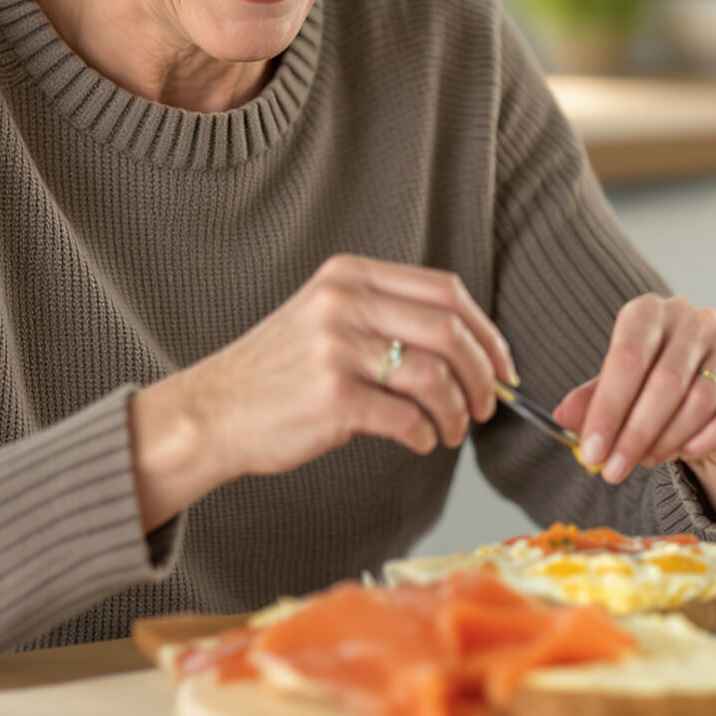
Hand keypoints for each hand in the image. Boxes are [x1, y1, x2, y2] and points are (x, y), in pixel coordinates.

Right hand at [129, 255, 516, 527]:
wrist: (211, 411)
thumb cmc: (277, 373)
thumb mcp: (326, 317)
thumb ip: (386, 316)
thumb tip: (470, 350)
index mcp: (350, 275)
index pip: (447, 290)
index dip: (487, 331)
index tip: (503, 364)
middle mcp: (345, 303)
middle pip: (450, 330)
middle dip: (484, 374)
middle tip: (488, 405)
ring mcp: (337, 348)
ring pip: (435, 376)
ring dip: (456, 411)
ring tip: (451, 430)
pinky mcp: (332, 398)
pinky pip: (406, 417)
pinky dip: (424, 434)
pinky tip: (419, 440)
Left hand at [551, 295, 715, 523]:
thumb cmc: (659, 389)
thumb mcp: (621, 391)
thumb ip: (594, 400)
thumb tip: (563, 418)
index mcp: (651, 313)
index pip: (627, 357)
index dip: (607, 408)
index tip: (591, 451)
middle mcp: (694, 319)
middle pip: (664, 381)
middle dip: (635, 433)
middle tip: (614, 470)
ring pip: (700, 398)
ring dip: (668, 438)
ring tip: (646, 461)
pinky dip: (709, 436)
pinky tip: (688, 454)